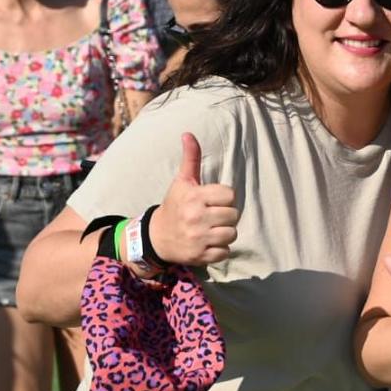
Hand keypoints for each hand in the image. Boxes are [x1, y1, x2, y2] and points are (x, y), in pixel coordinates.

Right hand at [149, 133, 238, 266]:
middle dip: (226, 216)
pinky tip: (208, 243)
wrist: (156, 237)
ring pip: (232, 234)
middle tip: (212, 217)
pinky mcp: (200, 256)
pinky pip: (225, 252)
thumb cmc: (175, 205)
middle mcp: (196, 217)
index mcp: (195, 197)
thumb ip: (190, 159)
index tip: (213, 201)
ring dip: (224, 233)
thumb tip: (188, 134)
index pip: (230, 195)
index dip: (224, 198)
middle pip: (234, 215)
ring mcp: (198, 238)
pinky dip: (220, 250)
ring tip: (211, 230)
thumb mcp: (182, 182)